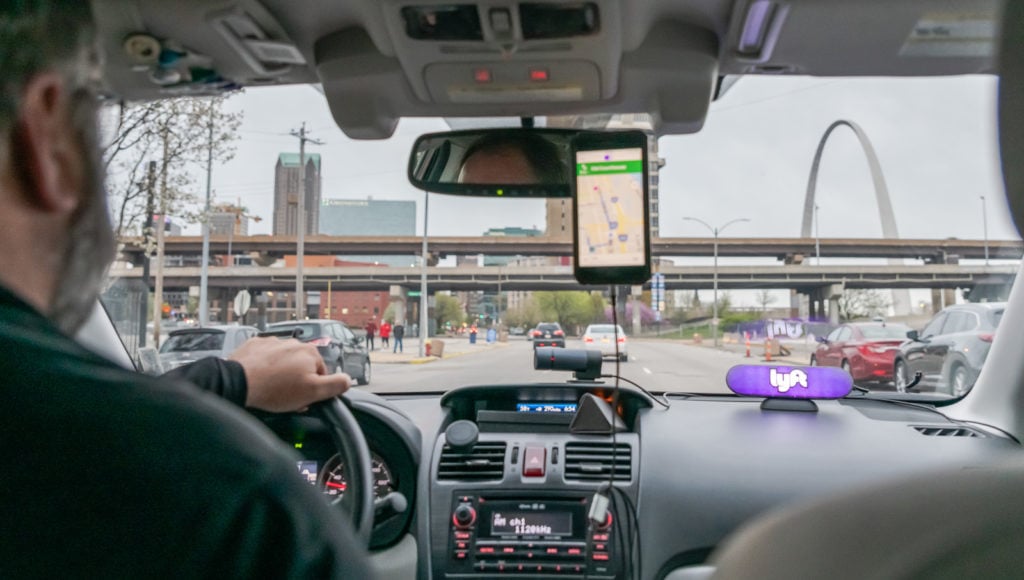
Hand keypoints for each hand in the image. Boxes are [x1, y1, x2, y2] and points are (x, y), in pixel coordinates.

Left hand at [229, 337, 350, 411]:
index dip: (313, 389)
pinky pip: (265, 358)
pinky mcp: (255, 346)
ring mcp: (272, 343)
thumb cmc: (274, 389)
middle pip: (302, 366)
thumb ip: (336, 385)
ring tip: (271, 389)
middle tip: (287, 396)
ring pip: (283, 362)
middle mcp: (293, 343)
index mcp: (310, 352)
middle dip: (297, 380)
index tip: (303, 398)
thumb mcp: (313, 392)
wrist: (238, 383)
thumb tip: (348, 380)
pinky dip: (265, 368)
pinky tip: (260, 380)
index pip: (320, 373)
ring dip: (281, 374)